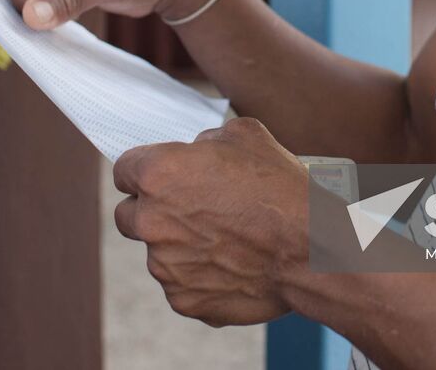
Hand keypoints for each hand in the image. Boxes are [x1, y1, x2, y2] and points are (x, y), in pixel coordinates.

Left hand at [113, 118, 309, 326]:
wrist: (311, 249)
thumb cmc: (280, 187)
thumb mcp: (244, 135)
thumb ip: (204, 142)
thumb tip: (195, 153)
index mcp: (158, 174)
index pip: (123, 170)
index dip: (144, 171)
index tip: (160, 178)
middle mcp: (151, 221)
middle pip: (128, 216)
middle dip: (152, 211)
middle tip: (190, 209)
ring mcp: (165, 266)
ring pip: (159, 253)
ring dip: (181, 245)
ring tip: (227, 239)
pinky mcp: (184, 300)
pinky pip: (183, 284)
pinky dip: (202, 276)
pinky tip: (234, 264)